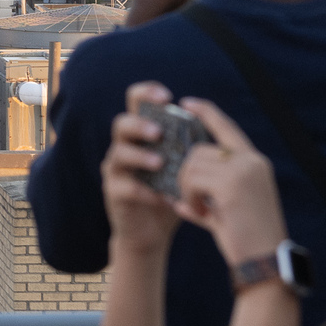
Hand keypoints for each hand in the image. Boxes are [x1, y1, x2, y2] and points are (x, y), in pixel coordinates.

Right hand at [98, 84, 182, 260]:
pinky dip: (142, 190)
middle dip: (140, 125)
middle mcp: (125, 146)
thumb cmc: (171, 192)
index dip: (147, 93)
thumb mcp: (184, 166)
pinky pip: (124, 186)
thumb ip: (191, 146)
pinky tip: (159, 197)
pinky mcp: (114, 192)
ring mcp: (116, 169)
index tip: (167, 97)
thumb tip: (212, 124)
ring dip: (140, 155)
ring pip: (119, 152)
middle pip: (121, 123)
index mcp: (142, 134)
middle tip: (159, 132)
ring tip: (160, 163)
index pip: (136, 101)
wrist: (152, 231)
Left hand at [170, 99, 289, 265]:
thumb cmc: (248, 240)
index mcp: (255, 162)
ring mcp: (242, 171)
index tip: (187, 103)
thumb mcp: (228, 211)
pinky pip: (192, 181)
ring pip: (192, 165)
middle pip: (199, 151)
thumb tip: (176, 198)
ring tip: (202, 210)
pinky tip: (202, 214)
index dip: (206, 113)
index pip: (227, 127)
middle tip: (195, 201)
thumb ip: (208, 197)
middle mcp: (251, 161)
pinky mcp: (231, 186)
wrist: (265, 262)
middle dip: (188, 175)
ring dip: (188, 189)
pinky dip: (190, 198)